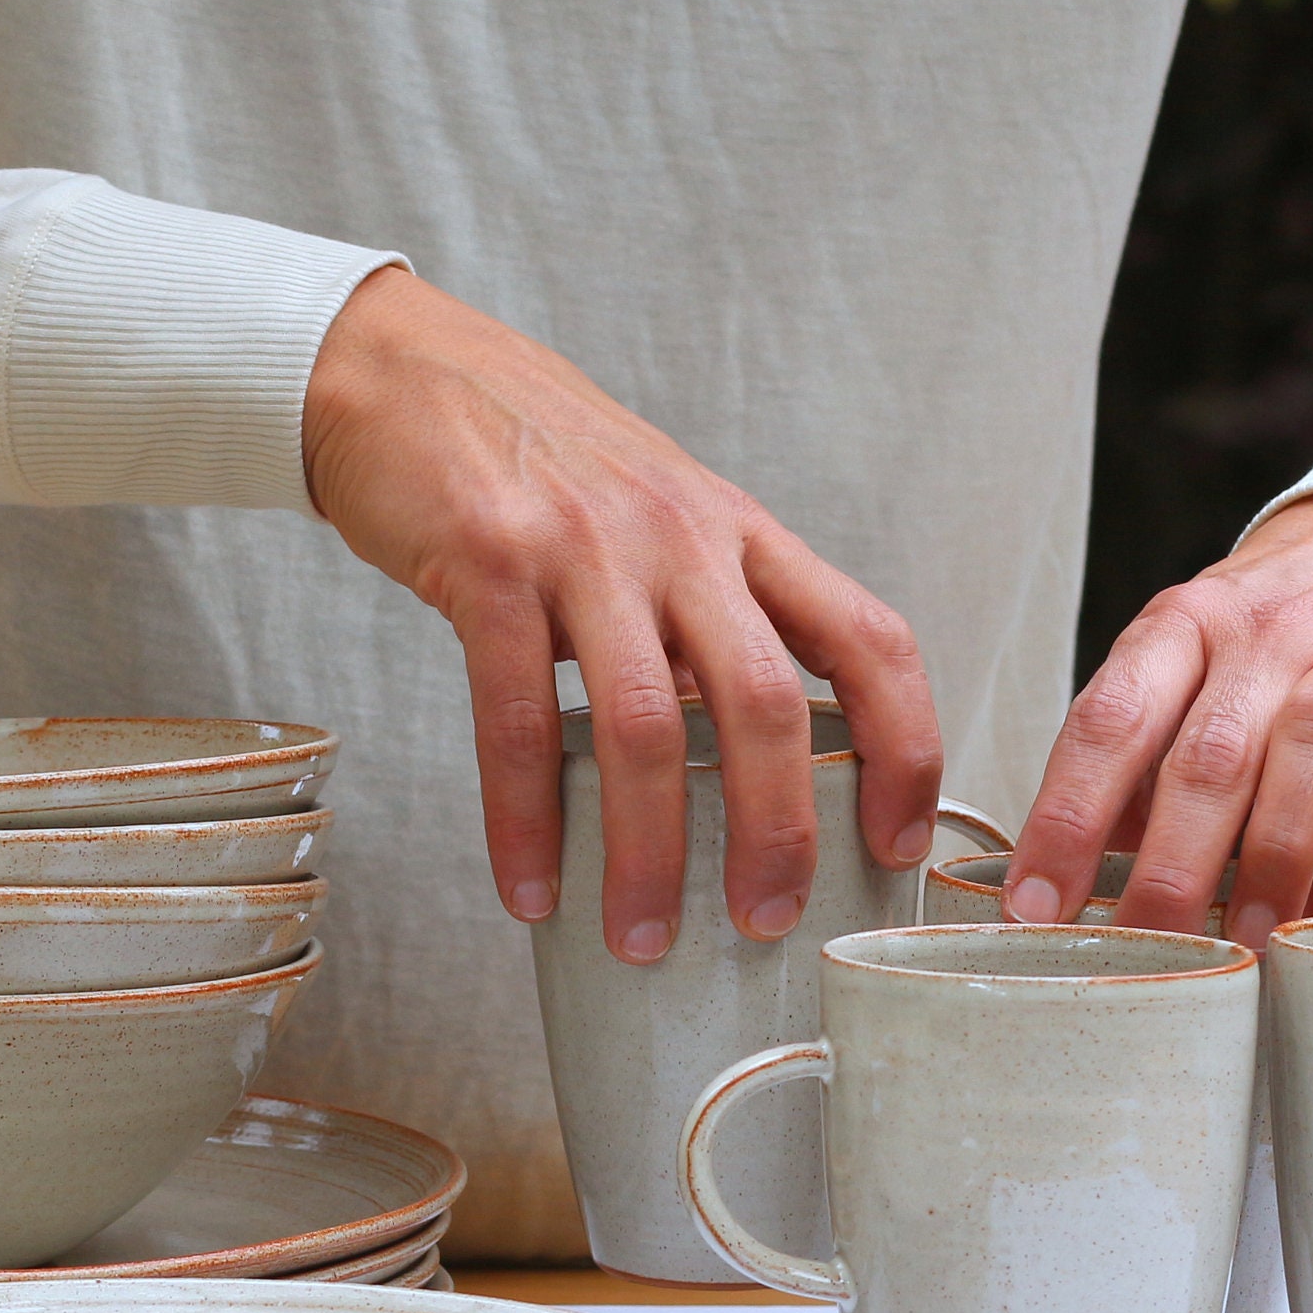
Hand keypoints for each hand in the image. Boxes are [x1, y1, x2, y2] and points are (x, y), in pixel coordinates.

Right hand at [303, 268, 943, 963]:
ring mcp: (589, 549)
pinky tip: (528, 887)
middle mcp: (684, 536)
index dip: (905, 747)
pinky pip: (520, 719)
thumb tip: (741, 764)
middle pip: (770, 702)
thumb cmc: (536, 467)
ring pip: (650, 726)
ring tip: (638, 939)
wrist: (407, 373)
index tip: (897, 845)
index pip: (868, 639)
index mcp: (741, 534)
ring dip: (648, 853)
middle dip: (778, 832)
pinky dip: (525, 819)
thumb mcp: (655, 523)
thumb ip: (704, 624)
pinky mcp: (492, 564)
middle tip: (765, 923)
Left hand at [1001, 493, 1312, 946]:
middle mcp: (1267, 634)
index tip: (1035, 904)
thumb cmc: (1291, 626)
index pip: (1109, 722)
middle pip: (1205, 757)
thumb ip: (1150, 749)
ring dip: (1266, 866)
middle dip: (1166, 868)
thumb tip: (1088, 869)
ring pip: (1304, 760)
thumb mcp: (1205, 656)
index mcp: (1184, 623)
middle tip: (1142, 951)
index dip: (1066, 818)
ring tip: (1242, 946)